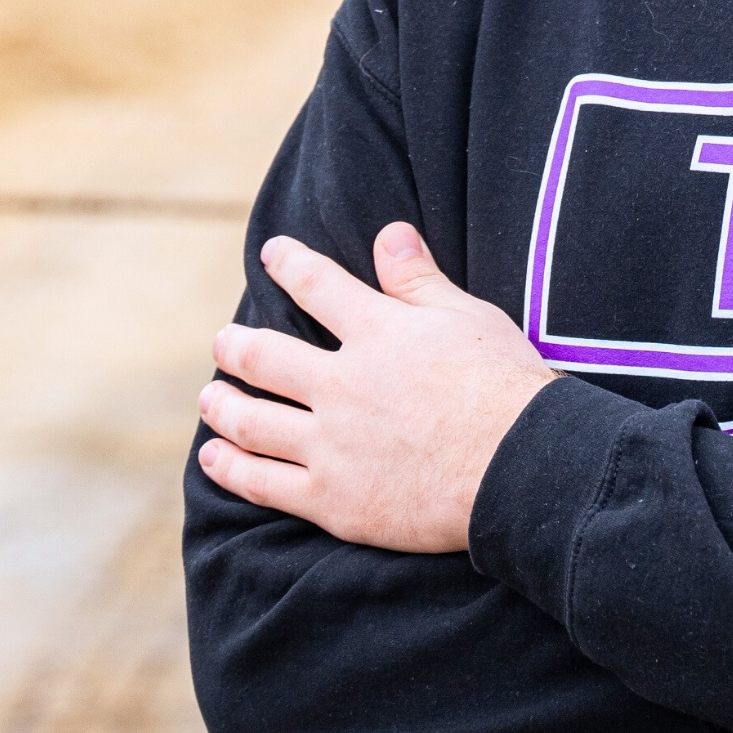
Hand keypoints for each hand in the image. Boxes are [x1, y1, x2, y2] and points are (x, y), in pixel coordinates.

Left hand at [197, 223, 559, 553]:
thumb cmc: (507, 389)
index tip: (271, 254)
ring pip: (251, 420)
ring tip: (210, 398)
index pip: (317, 285)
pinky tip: (215, 458)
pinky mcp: (332, 499)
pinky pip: (264, 482)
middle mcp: (341, 384)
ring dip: (222, 405)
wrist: (521, 470)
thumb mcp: (469, 318)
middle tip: (222, 343)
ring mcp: (331, 444)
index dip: (289, 264)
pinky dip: (231, 468)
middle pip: (264, 356)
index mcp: (377, 332)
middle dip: (234, 346)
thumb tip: (388, 233)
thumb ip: (419, 280)